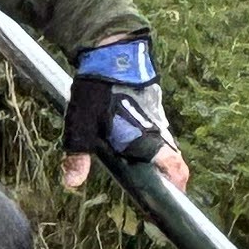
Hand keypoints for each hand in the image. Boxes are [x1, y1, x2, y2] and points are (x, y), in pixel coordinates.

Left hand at [61, 37, 186, 194]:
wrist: (112, 51)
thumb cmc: (99, 90)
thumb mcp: (82, 124)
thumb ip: (78, 155)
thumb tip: (72, 183)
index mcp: (146, 140)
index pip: (174, 169)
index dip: (176, 185)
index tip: (171, 198)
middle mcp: (158, 130)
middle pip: (172, 160)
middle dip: (167, 176)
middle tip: (155, 189)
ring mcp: (158, 115)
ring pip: (165, 143)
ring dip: (159, 158)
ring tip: (142, 168)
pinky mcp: (153, 103)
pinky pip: (157, 128)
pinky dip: (152, 140)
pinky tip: (134, 141)